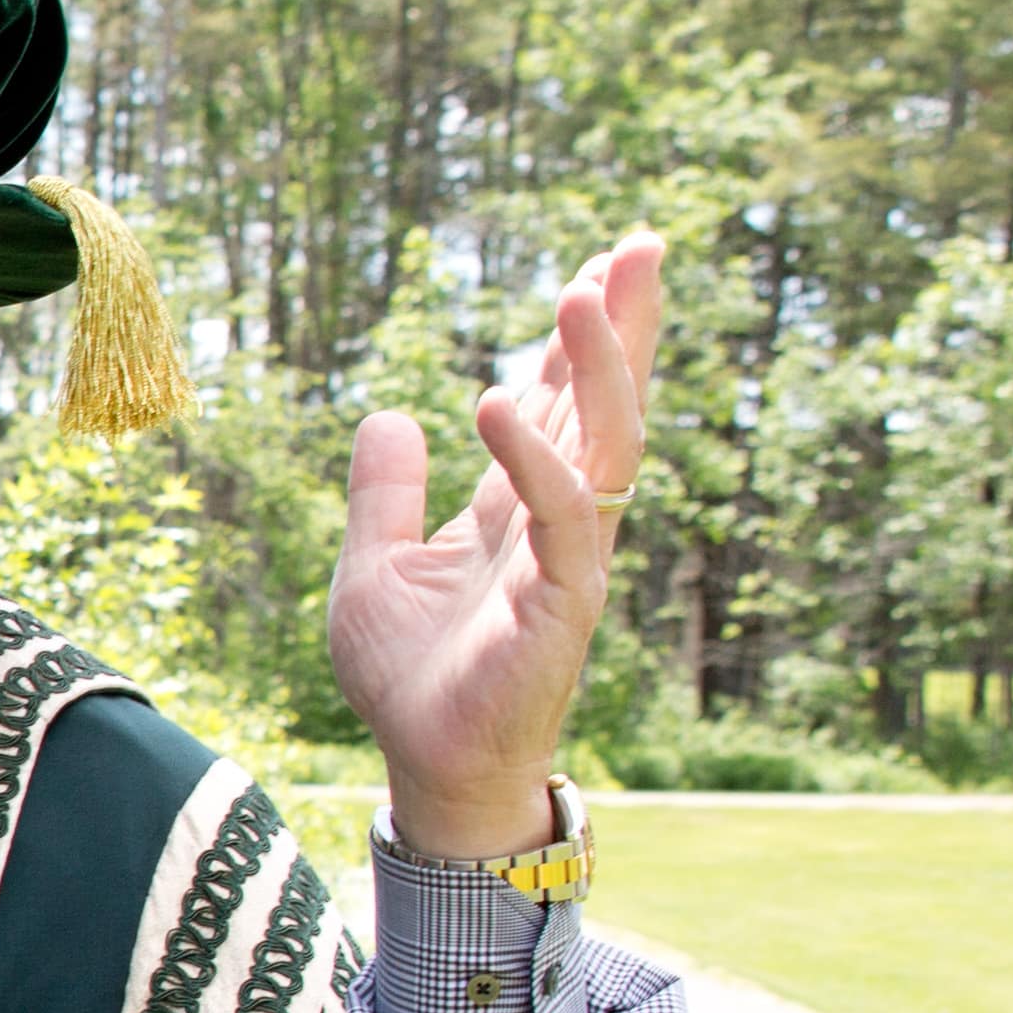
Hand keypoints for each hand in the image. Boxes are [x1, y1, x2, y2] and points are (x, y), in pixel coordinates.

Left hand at [330, 230, 661, 857]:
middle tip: (638, 245)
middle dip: (622, 326)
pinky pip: (563, 517)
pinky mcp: (562, 604)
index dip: (576, 339)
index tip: (596, 264)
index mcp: (516, 507)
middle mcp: (556, 522)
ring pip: (604, 445)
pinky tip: (499, 405)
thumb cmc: (410, 679)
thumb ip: (385, 493)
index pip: (558, 403)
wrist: (426, 768)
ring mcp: (568, 560)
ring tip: (582, 291)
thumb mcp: (375, 566)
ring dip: (598, 368)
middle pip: (602, 405)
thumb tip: (390, 415)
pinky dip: (536, 460)